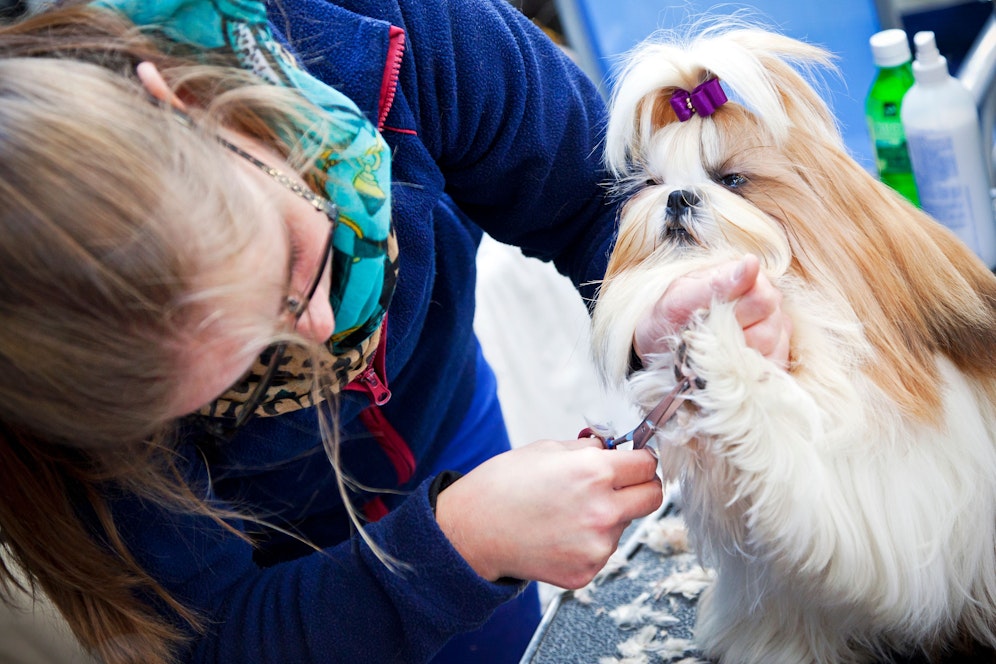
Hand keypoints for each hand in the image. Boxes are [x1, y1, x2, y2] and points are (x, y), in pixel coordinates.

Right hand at [434, 438, 661, 588]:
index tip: (633, 462)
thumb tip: (612, 449)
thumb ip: (588, 450)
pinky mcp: (586, 571)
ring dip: (609, 516)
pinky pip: (602, 550)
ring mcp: (597, 546)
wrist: (472, 530)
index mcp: (595, 472)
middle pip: (653, 497)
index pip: (647, 464)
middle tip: (620, 485)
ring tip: (567, 512)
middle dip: (640, 487)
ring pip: (624, 524)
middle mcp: (603, 511)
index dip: (640, 459)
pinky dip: (588, 541)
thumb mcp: (546, 449)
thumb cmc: (502, 485)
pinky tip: (558, 534)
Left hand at [634, 254, 790, 366]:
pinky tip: (727, 364)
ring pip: (773, 349)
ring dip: (738, 356)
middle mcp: (768, 300)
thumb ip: (717, 283)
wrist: (657, 342)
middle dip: (732, 338)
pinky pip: (774, 368)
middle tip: (706, 336)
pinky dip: (749, 371)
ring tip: (712, 349)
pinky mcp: (774, 354)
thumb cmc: (668, 315)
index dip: (734, 316)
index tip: (706, 318)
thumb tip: (752, 262)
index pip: (762, 299)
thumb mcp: (682, 297)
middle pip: (769, 328)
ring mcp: (775, 328)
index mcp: (749, 277)